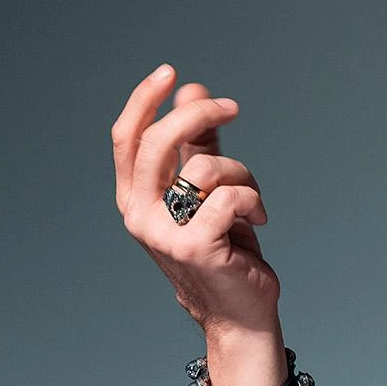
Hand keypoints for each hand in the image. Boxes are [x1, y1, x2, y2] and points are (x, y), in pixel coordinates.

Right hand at [112, 64, 286, 385]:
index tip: (171, 72)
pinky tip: (259, 221)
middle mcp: (139, 215)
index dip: (144, 100)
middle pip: (158, 142)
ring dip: (243, 176)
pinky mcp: (195, 247)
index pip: (126, 139)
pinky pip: (231, 197)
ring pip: (206, 168)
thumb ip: (197, 145)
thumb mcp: (207, 192)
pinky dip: (254, 201)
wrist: (239, 312)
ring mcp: (164, 234)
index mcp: (135, 199)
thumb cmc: (225, 250)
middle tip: (232, 107)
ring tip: (252, 204)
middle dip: (199, 115)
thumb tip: (192, 90)